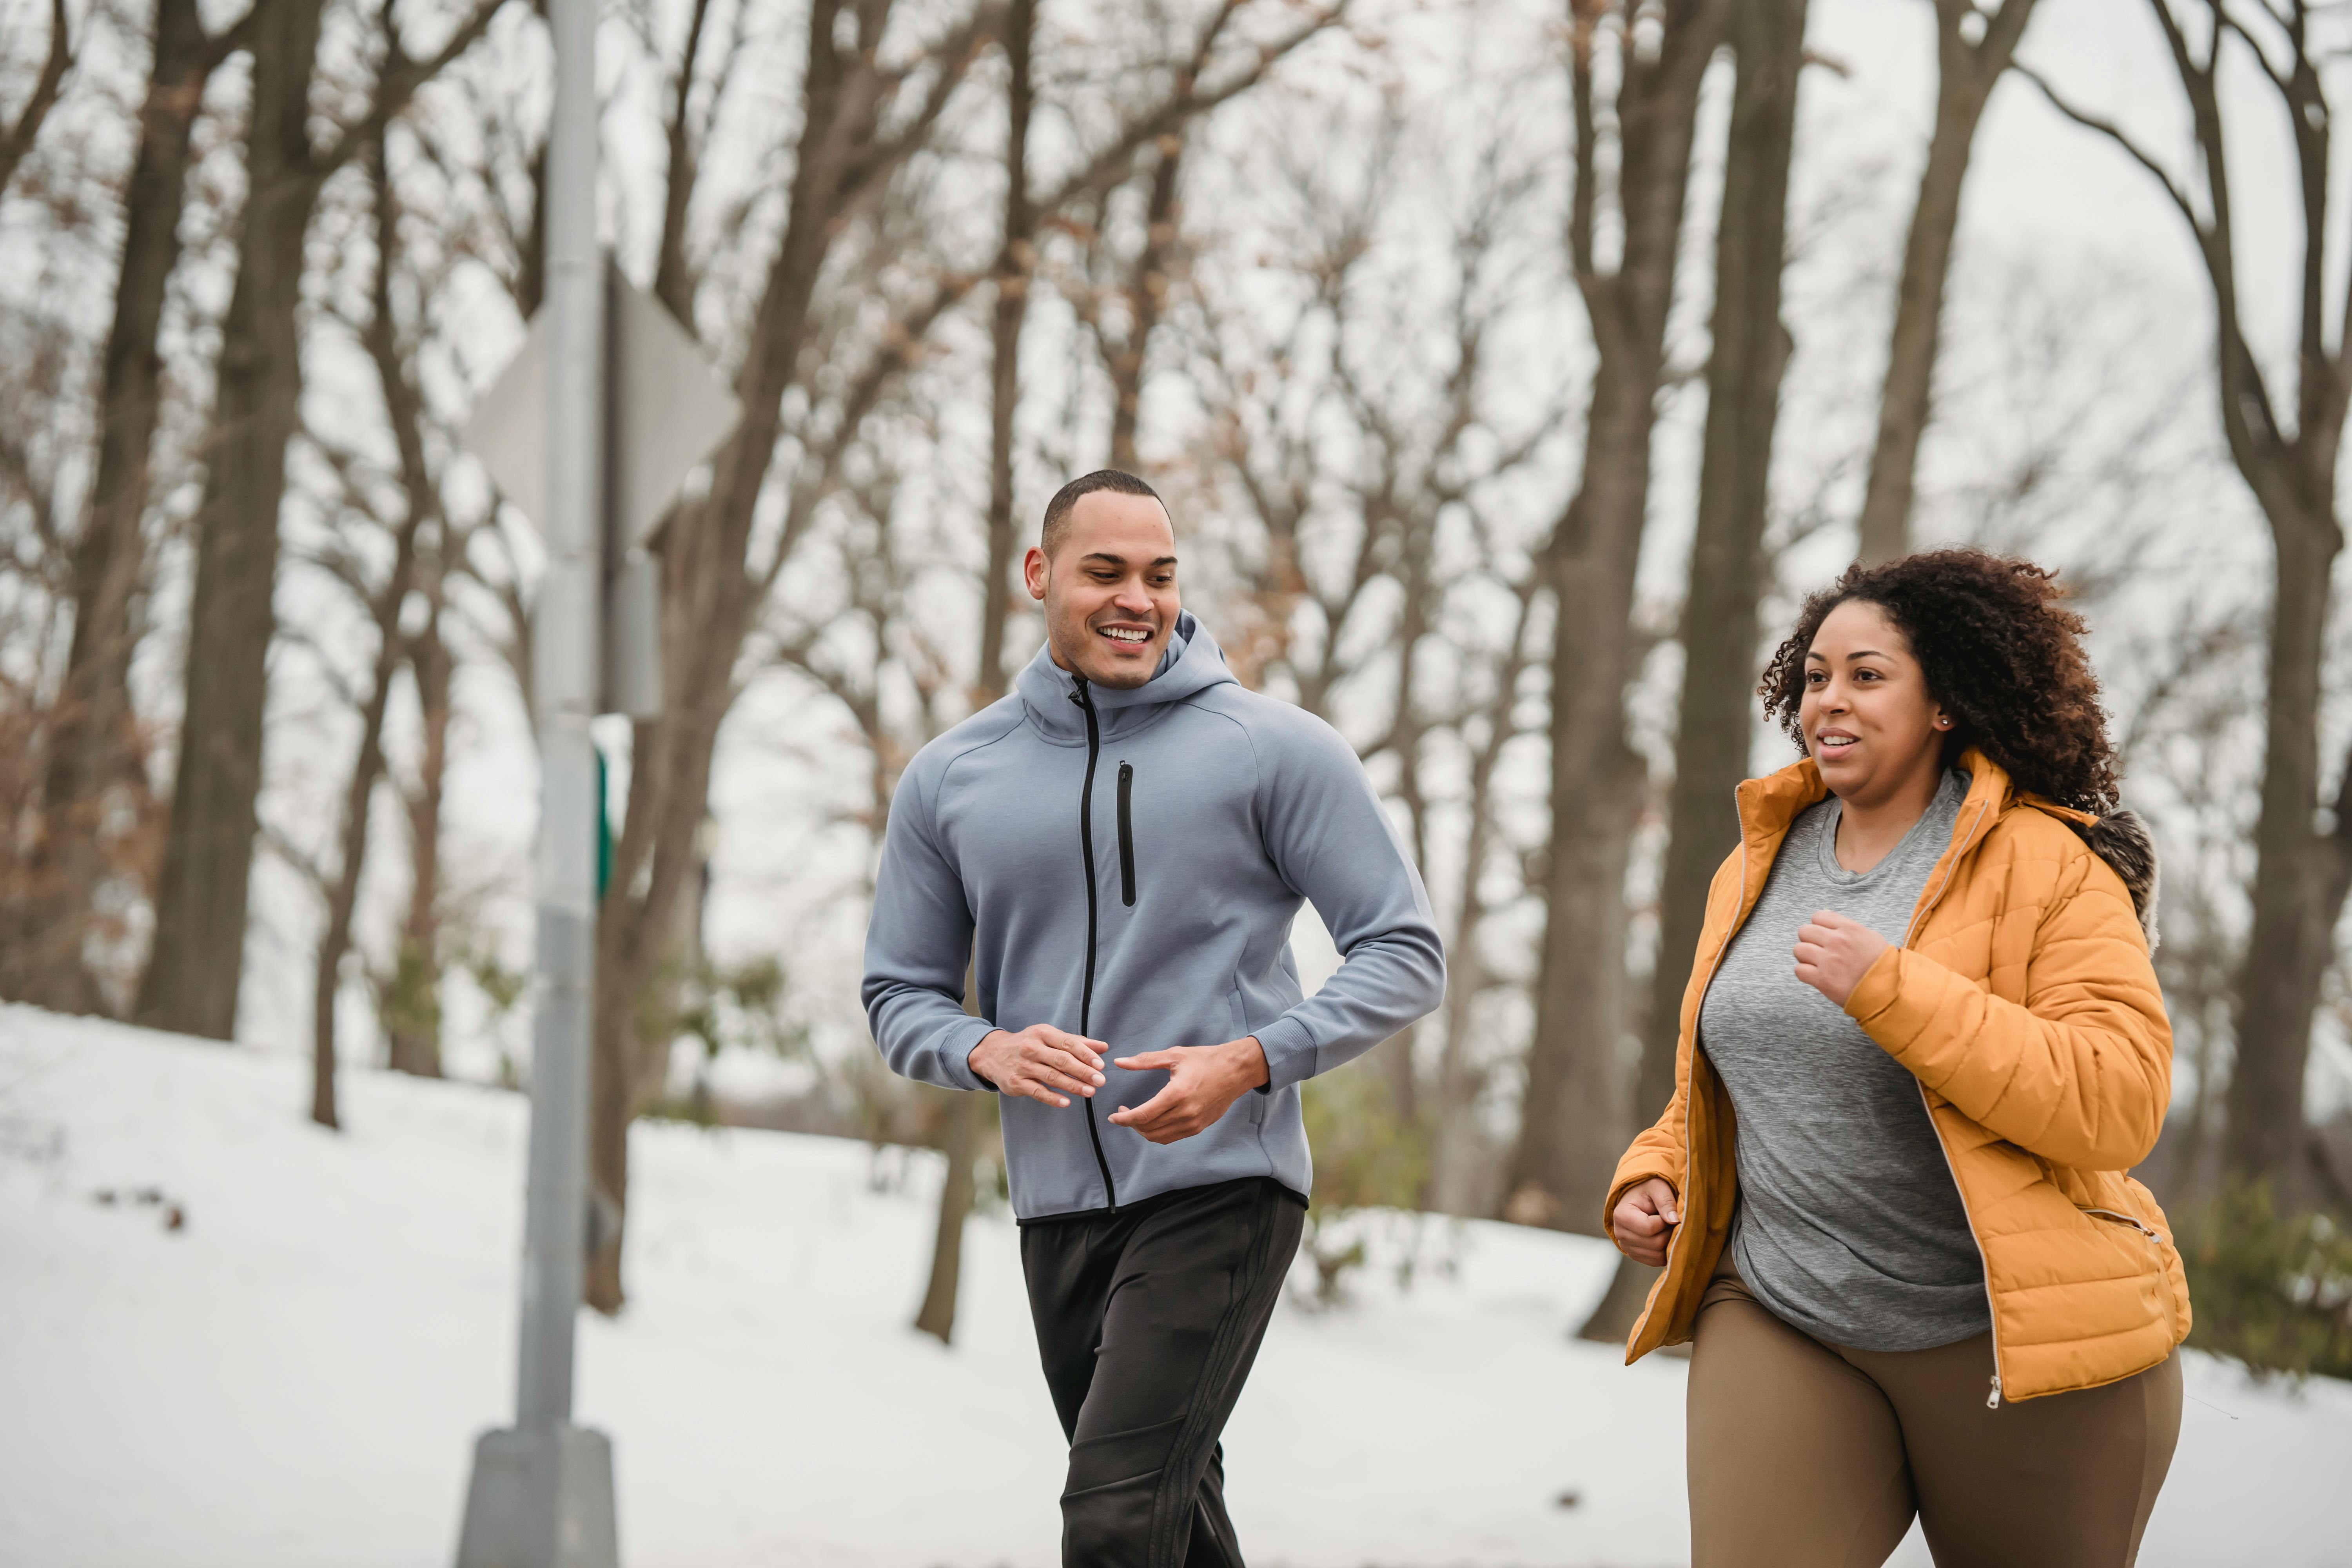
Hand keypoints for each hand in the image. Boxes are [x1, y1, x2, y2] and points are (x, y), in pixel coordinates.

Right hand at [968, 1025, 1106, 1109]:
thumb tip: (1103, 1047)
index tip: (1101, 1065)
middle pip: (1061, 1060)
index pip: (1068, 1043)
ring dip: (1072, 1085)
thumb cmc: (1029, 1044)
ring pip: (1051, 1077)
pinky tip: (1066, 1102)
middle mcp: (1031, 1048)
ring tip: (1090, 1092)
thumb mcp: (1049, 1037)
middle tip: (1100, 1081)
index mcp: (1042, 1033)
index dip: (1086, 1054)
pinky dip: (1052, 1098)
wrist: (992, 1054)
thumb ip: (1076, 1042)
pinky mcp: (1016, 1083)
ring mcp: (1023, 1066)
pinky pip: (1037, 1092)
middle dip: (1083, 1071)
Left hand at [1107, 1038, 1268, 1144]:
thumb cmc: (1205, 1059)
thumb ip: (1145, 1060)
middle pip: (1149, 1129)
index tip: (1113, 1116)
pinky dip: (1157, 1133)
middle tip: (1122, 1113)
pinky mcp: (1199, 1127)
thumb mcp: (1174, 1055)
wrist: (1236, 1071)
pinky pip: (1172, 1137)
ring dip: (1143, 1131)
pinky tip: (1152, 1122)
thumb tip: (1119, 1062)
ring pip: (1159, 1137)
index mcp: (1177, 1094)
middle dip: (1131, 1124)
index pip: (1143, 1115)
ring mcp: (1193, 1123)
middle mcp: (1185, 1112)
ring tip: (1135, 1118)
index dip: (1124, 1119)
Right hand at [1610, 1177, 1680, 1266]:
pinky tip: (1664, 1237)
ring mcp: (1626, 1247)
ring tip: (1667, 1227)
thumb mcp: (1657, 1188)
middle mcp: (1620, 1234)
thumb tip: (1674, 1220)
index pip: (1649, 1228)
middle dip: (1668, 1232)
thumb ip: (1666, 1201)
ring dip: (1668, 1242)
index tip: (1667, 1211)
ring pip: (1657, 1255)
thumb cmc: (1648, 1190)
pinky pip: (1656, 1261)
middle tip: (1670, 1220)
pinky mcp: (1635, 1255)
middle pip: (1655, 1244)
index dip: (1664, 1221)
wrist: (1640, 1199)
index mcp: (1621, 1215)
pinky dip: (1665, 1251)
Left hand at [1792, 909, 1891, 1008]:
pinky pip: (1799, 970)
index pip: (1818, 916)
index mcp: (1848, 928)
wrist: (1888, 990)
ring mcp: (1828, 960)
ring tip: (1816, 963)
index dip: (1818, 926)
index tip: (1823, 935)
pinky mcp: (1822, 979)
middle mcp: (1836, 941)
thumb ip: (1847, 926)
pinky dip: (1805, 973)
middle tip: (1818, 950)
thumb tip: (1826, 916)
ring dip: (1805, 957)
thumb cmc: (1881, 964)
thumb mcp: (1870, 937)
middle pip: (1804, 931)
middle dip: (1809, 940)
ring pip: (1798, 949)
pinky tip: (1816, 975)